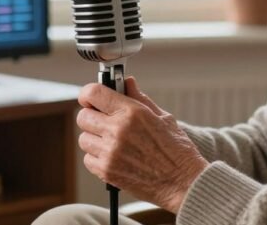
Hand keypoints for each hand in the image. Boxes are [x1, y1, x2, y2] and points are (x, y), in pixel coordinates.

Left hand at [77, 76, 208, 213]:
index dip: (88, 94)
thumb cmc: (177, 150)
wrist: (183, 183)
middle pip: (83, 116)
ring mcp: (110, 152)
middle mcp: (118, 130)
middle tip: (104, 121)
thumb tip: (127, 82)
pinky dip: (97, 157)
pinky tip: (113, 156)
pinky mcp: (107, 172)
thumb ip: (140, 98)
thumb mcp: (163, 117)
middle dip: (92, 116)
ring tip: (112, 142)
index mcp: (132, 112)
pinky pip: (88, 159)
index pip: (93, 93)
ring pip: (83, 139)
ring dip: (94, 138)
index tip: (90, 98)